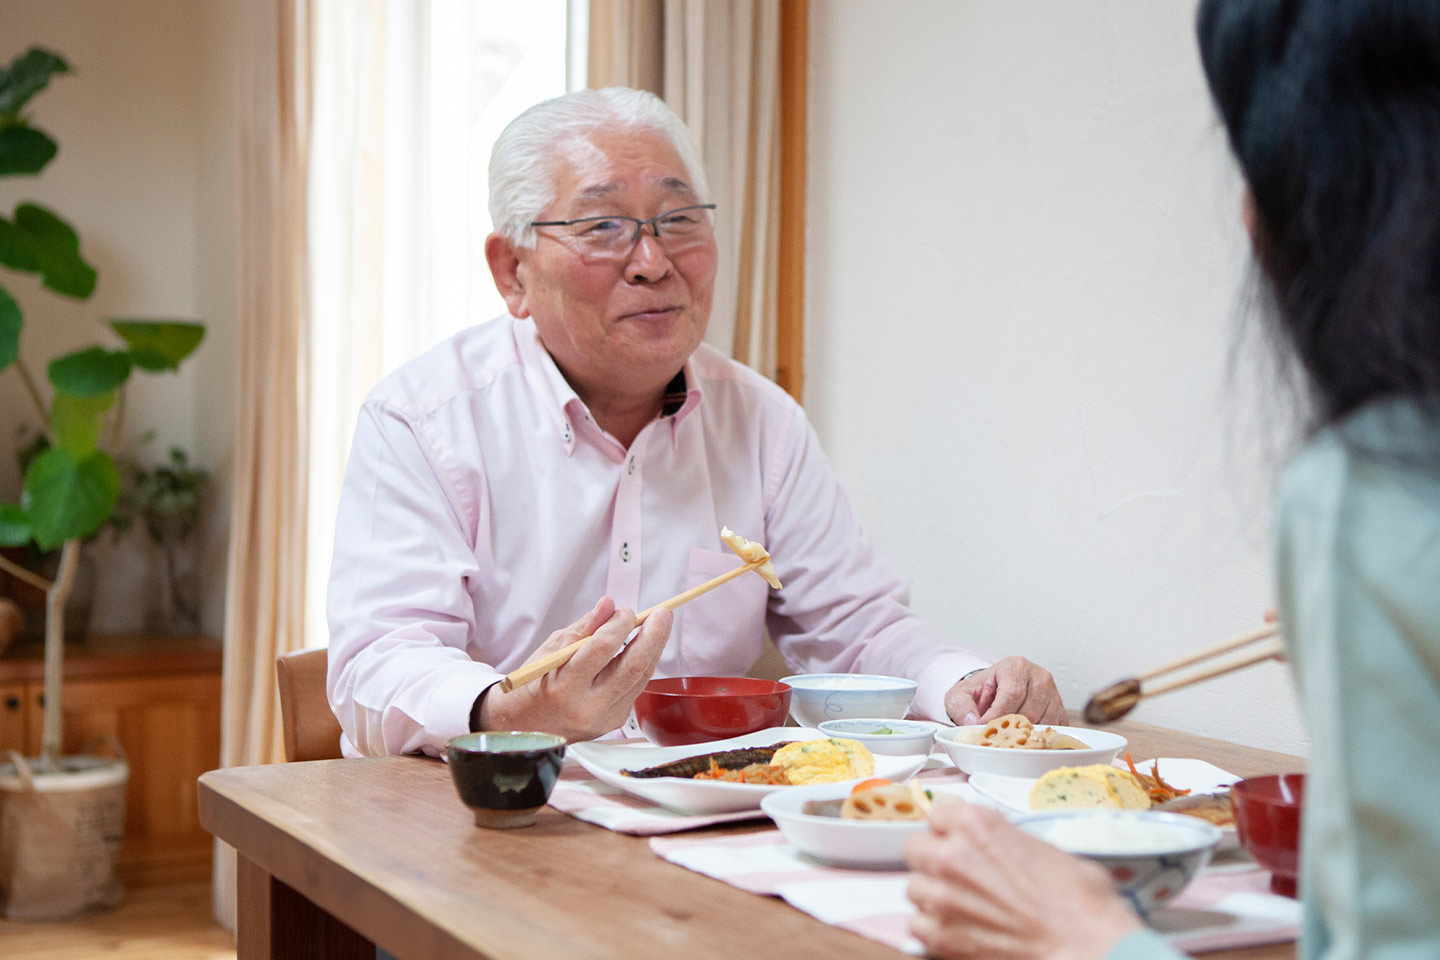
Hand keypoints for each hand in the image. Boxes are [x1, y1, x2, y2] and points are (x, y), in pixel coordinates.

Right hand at [475, 596, 671, 741]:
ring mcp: (604, 719)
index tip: (625, 611)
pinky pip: (635, 689)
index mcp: (564, 688)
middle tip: (662, 613)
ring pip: (640, 679)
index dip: (619, 625)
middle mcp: (588, 707)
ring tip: (660, 625)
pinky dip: (642, 666)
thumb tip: (609, 605)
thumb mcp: (550, 651)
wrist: (526, 728)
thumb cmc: (534, 684)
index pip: (601, 649)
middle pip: (632, 666)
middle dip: (653, 636)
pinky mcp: (614, 722)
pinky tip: (645, 649)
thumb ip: (583, 629)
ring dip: (654, 649)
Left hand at [905, 804, 1140, 959]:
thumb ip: (1006, 839)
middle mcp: (953, 855)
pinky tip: (956, 929)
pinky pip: (916, 926)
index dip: (951, 829)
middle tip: (956, 872)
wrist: (1088, 946)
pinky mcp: (942, 937)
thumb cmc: (1079, 901)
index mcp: (978, 824)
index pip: (938, 813)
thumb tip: (999, 846)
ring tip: (960, 905)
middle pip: (915, 847)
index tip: (960, 839)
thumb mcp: (1045, 848)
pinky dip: (931, 929)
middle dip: (933, 858)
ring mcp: (943, 897)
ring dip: (932, 895)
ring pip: (913, 887)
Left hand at [944, 656, 1065, 725]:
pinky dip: (1038, 737)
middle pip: (1028, 711)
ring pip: (1042, 723)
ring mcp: (1053, 694)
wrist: (993, 694)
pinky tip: (1023, 735)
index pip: (1012, 694)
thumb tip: (973, 722)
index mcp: (1015, 666)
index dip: (998, 716)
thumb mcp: (960, 695)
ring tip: (1008, 732)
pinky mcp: (1060, 711)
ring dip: (1023, 733)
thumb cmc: (980, 693)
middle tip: (995, 733)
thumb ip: (961, 706)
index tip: (986, 728)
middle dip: (1009, 726)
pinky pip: (1053, 730)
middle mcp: (1039, 677)